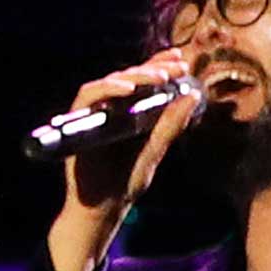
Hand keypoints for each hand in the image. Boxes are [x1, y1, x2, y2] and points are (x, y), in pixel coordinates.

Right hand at [47, 47, 202, 270]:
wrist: (101, 210)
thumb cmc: (125, 183)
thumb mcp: (154, 151)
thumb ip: (170, 126)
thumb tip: (193, 97)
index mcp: (129, 112)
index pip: (144, 81)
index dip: (160, 66)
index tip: (181, 60)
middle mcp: (110, 108)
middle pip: (130, 76)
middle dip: (154, 68)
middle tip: (176, 66)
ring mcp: (93, 113)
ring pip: (111, 81)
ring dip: (136, 75)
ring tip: (159, 77)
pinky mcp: (77, 120)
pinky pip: (89, 95)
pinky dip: (108, 88)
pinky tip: (128, 88)